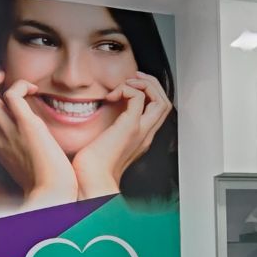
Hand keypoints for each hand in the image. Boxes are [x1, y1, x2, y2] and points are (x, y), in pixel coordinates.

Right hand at [0, 69, 77, 210]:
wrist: (53, 195)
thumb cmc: (48, 187)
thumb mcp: (29, 169)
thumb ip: (25, 157)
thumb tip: (31, 151)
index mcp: (1, 149)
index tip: (6, 96)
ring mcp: (9, 132)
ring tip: (6, 74)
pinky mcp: (25, 125)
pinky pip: (11, 95)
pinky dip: (19, 84)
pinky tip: (31, 87)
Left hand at [72, 72, 171, 199]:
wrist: (90, 178)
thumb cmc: (92, 164)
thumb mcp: (104, 141)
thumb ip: (110, 127)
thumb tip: (102, 109)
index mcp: (141, 137)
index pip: (158, 110)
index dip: (150, 93)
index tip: (132, 85)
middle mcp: (145, 134)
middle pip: (165, 102)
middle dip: (152, 84)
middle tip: (134, 78)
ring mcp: (140, 131)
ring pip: (161, 99)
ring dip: (145, 84)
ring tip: (127, 83)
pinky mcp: (130, 127)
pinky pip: (139, 97)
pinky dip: (127, 89)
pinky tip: (112, 96)